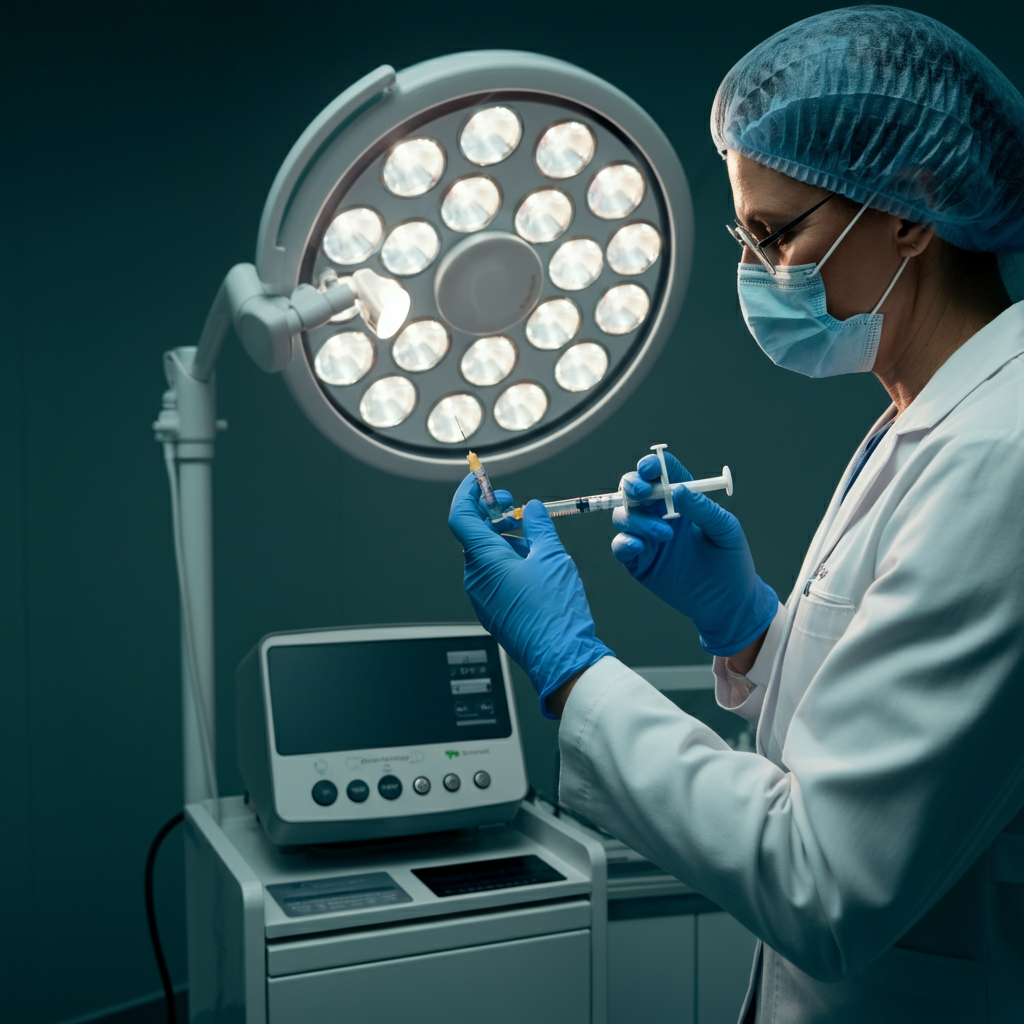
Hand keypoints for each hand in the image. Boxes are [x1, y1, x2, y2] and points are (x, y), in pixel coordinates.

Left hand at [449, 473, 613, 717]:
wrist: (560, 657)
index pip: (461, 516)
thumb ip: (539, 526)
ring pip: (487, 557)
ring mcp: (482, 597)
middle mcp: (476, 578)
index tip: (480, 480)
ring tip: (537, 543)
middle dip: (495, 517)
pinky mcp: (493, 610)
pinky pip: (494, 577)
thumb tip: (532, 509)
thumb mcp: (553, 556)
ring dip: (507, 541)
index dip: (468, 493)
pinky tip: (536, 567)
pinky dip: (509, 562)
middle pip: (475, 536)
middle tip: (517, 507)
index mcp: (484, 560)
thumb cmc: (555, 612)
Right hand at [611, 451, 777, 655]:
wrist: (728, 603)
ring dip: (637, 519)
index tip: (649, 469)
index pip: (662, 473)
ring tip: (664, 535)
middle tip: (643, 493)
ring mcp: (647, 538)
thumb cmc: (732, 561)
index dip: (651, 466)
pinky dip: (624, 542)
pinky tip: (639, 547)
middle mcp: (660, 514)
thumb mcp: (725, 530)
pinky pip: (620, 545)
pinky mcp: (639, 561)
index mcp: (683, 500)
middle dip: (632, 486)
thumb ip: (703, 509)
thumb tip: (679, 490)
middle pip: (633, 489)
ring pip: (624, 515)